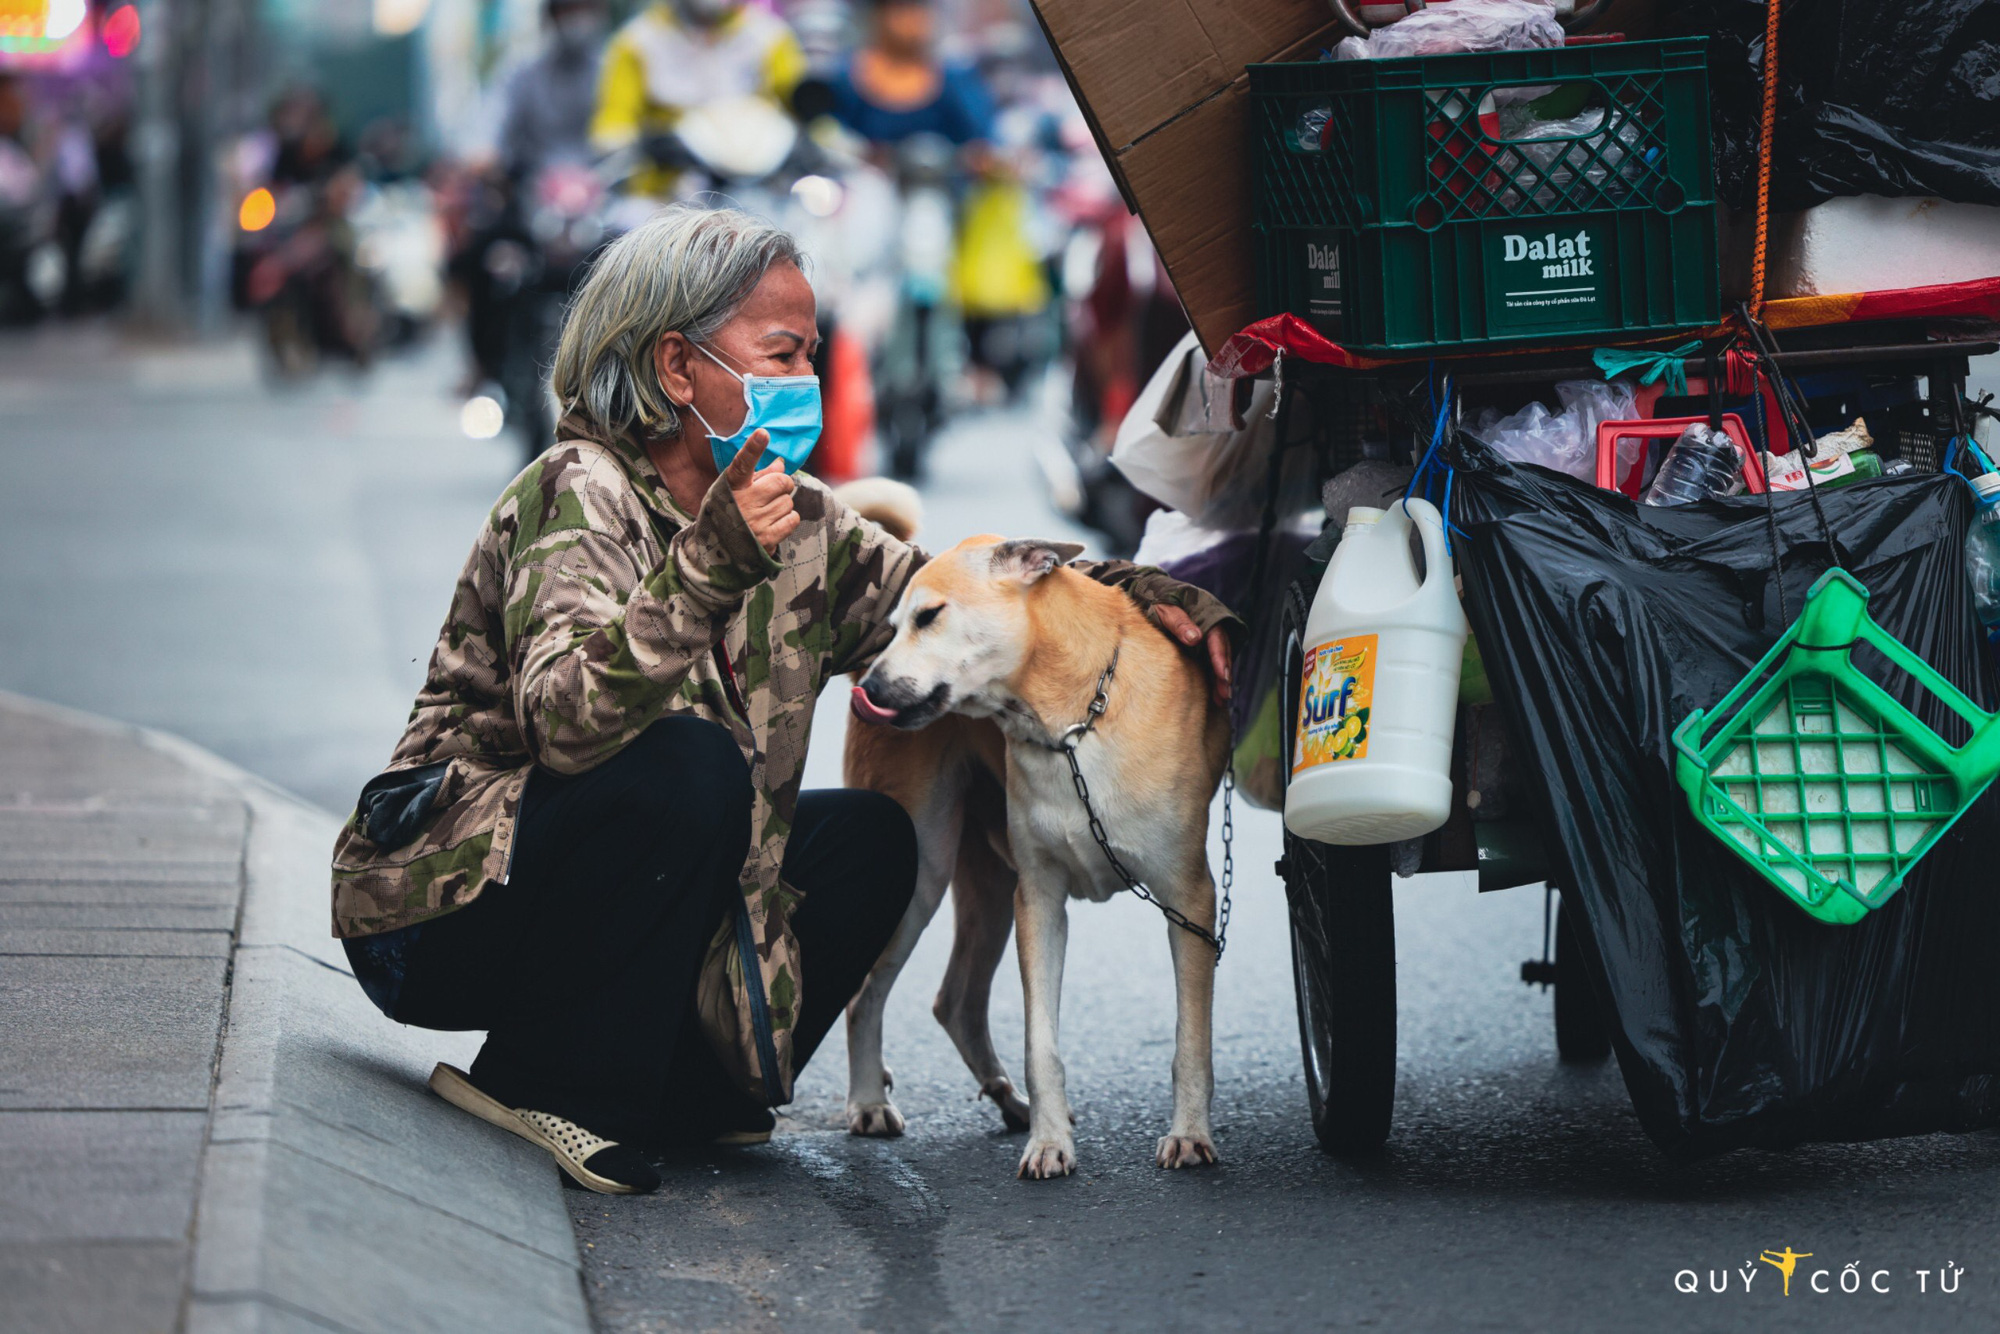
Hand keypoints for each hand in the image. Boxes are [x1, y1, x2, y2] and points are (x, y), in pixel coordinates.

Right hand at [723, 429, 797, 553]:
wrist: (718, 550)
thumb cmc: (729, 512)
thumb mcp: (735, 491)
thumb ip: (758, 476)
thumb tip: (781, 464)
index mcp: (732, 486)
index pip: (743, 463)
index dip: (753, 448)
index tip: (762, 433)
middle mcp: (743, 503)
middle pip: (780, 481)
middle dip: (782, 485)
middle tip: (773, 492)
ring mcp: (755, 522)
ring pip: (788, 502)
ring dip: (783, 505)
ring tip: (767, 512)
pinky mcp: (767, 538)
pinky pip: (793, 519)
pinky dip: (788, 520)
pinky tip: (774, 523)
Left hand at [1151, 605, 1231, 706]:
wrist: (1150, 597)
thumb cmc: (1156, 602)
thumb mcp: (1165, 610)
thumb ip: (1179, 622)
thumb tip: (1195, 638)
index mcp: (1205, 615)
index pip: (1217, 638)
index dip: (1220, 657)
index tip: (1223, 675)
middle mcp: (1210, 627)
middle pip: (1222, 652)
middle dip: (1224, 674)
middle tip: (1224, 694)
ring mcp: (1206, 637)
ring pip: (1218, 659)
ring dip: (1220, 679)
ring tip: (1221, 700)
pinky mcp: (1199, 647)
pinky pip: (1209, 663)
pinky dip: (1212, 677)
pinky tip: (1214, 695)